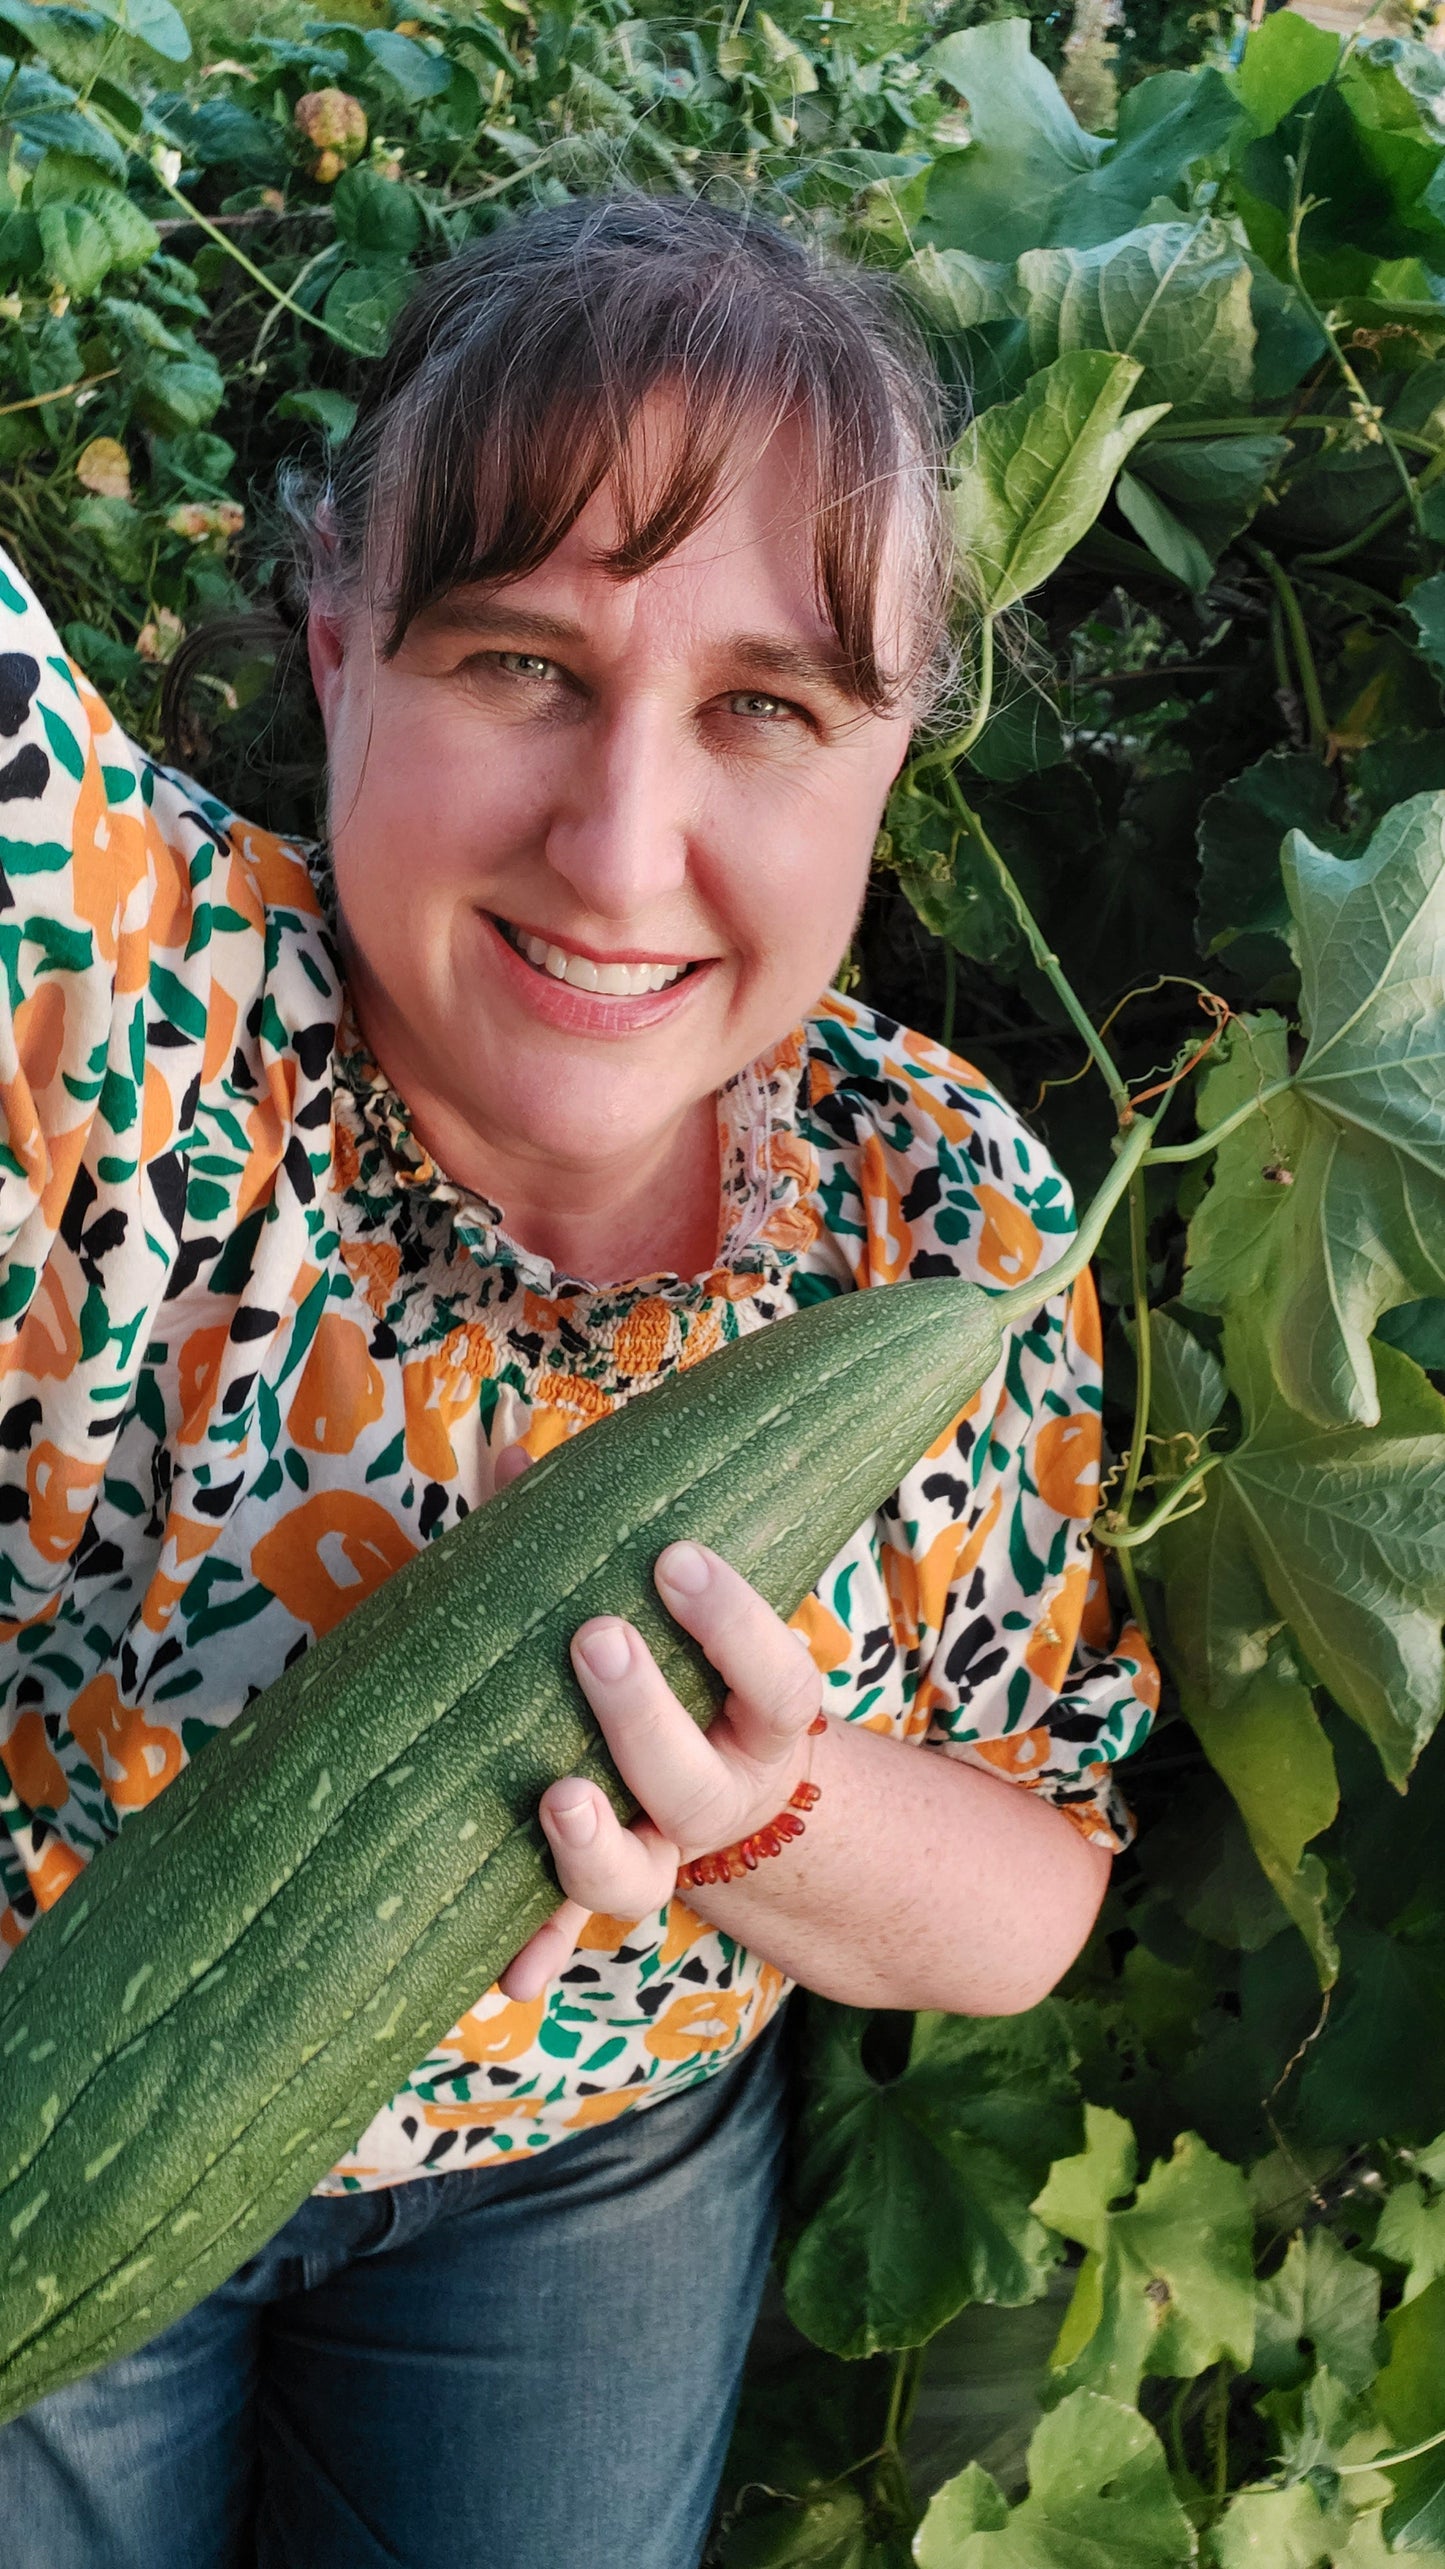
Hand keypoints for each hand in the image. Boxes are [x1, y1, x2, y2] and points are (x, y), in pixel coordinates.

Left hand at [496, 1530, 823, 1999]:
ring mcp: (660, 1853)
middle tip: (593, 1635)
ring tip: (555, 1796)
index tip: (674, 1557)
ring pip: (636, 1877)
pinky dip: (535, 1950)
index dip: (734, 1623)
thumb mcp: (660, 1603)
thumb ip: (584, 1530)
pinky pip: (567, 1932)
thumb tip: (510, 1448)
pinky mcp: (599, 1891)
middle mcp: (719, 1795)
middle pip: (690, 1780)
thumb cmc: (679, 1659)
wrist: (730, 1783)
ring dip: (590, 1847)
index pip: (776, 1679)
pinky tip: (508, 1978)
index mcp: (758, 1720)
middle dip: (642, 1714)